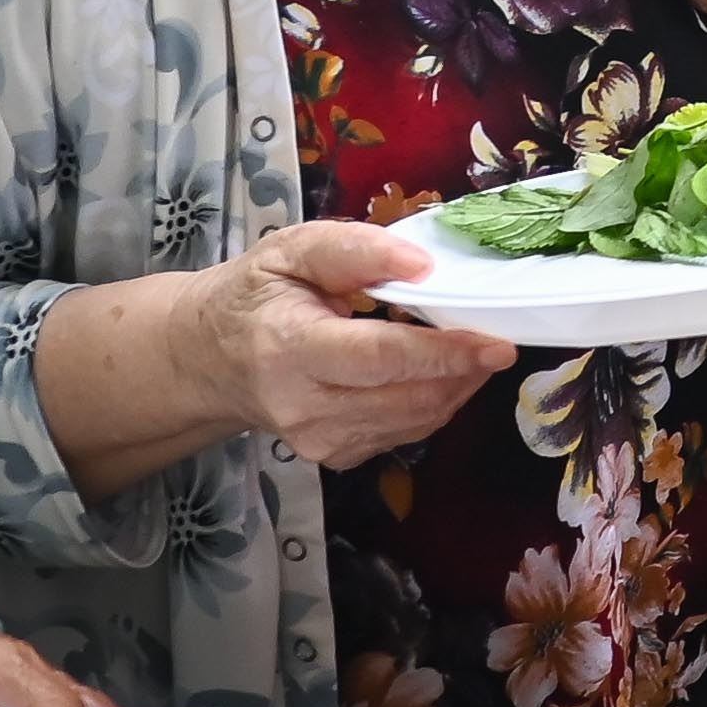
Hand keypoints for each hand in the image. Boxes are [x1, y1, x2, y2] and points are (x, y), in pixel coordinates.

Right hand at [203, 217, 513, 472]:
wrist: (209, 359)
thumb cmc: (256, 295)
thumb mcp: (291, 250)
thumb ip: (354, 249)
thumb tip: (422, 265)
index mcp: (288, 348)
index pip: (379, 359)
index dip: (442, 353)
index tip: (496, 342)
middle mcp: (303, 405)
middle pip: (407, 397)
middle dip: (463, 371)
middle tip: (497, 338)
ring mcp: (318, 441)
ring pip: (414, 421)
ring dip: (456, 388)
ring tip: (471, 350)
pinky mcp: (334, 457)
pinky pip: (404, 434)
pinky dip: (433, 403)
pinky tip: (435, 373)